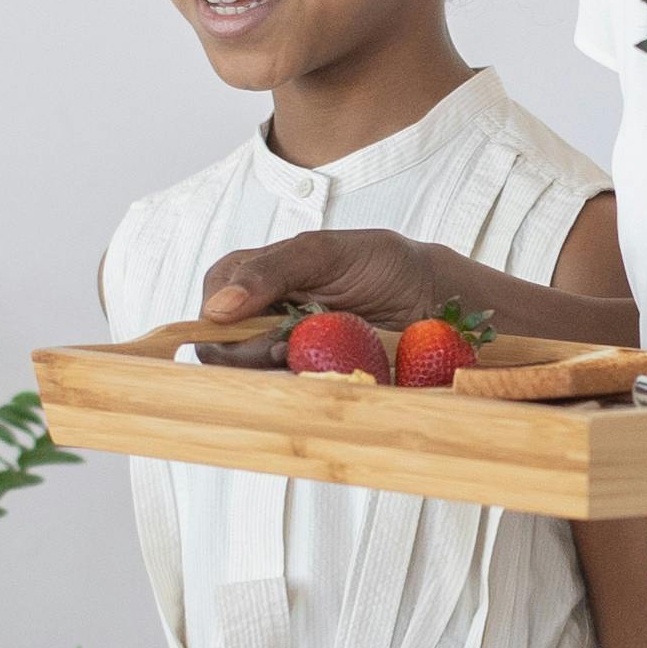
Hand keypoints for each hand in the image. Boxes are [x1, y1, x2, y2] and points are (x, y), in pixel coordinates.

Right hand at [191, 227, 466, 363]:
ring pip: (252, 378)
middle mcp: (265, 318)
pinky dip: (305, 384)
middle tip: (288, 339)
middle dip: (251, 349)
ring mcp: (287, 352)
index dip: (221, 318)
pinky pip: (290, 394)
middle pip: (222, 349)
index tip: (254, 321)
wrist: (433, 296)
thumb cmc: (380, 264)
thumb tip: (218, 308)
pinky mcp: (312, 379)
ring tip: (316, 347)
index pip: (212, 302)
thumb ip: (271, 270)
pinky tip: (328, 368)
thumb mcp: (324, 253)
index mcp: (256, 277)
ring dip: (280, 367)